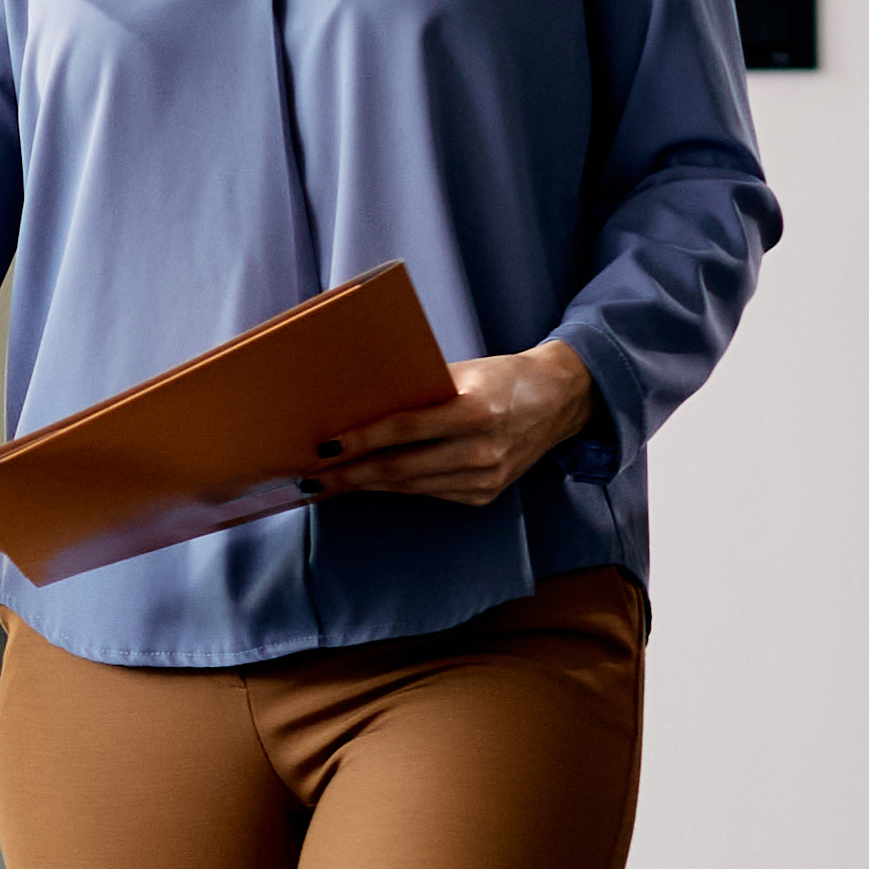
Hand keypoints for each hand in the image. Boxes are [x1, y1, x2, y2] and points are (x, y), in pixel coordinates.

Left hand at [316, 343, 594, 508]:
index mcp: (477, 410)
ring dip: (364, 486)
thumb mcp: (463, 373)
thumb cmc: (503, 377)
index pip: (405, 429)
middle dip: (349, 475)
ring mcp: (487, 478)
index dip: (361, 441)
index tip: (323, 448)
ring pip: (410, 486)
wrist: (560, 401)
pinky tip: (366, 484)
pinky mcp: (485, 494)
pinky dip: (394, 488)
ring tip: (327, 484)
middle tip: (309, 478)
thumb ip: (418, 392)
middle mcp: (484, 450)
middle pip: (401, 468)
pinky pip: (428, 492)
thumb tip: (359, 410)